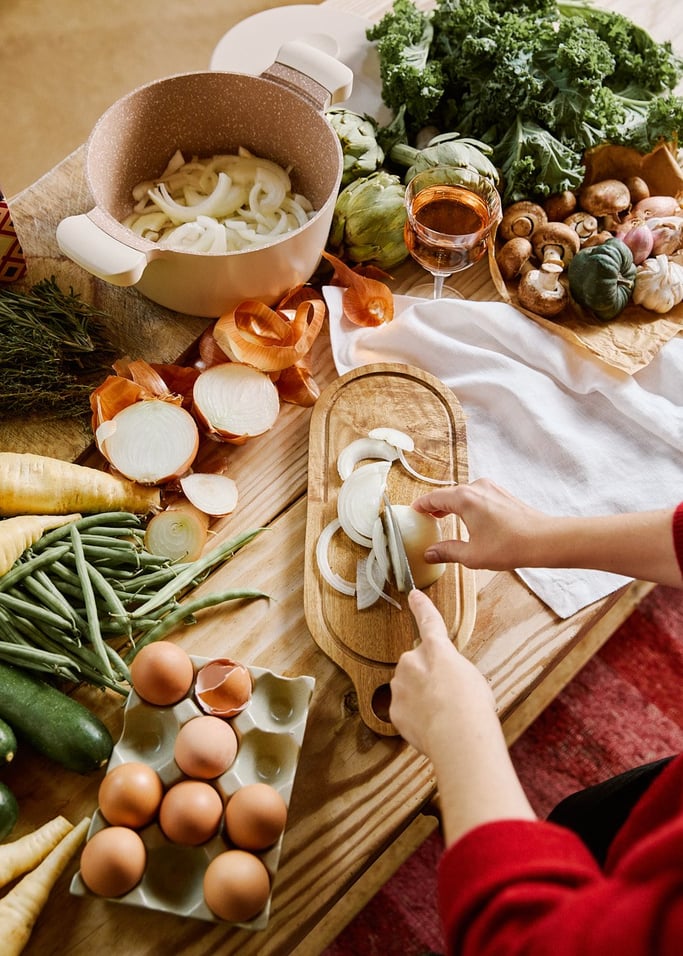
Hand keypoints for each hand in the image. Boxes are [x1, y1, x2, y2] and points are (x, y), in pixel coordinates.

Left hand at [390, 589, 536, 843]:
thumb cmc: (473, 706)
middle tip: (446, 697)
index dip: (421, 607)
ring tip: (441, 715)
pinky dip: (415, 718)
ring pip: (407, 687)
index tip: (413, 594)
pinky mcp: (394, 709)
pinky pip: (404, 710)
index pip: (429, 622)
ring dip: (420, 698)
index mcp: (437, 650)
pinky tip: (431, 727)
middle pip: (416, 665)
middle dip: (426, 677)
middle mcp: (412, 662)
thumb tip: (444, 680)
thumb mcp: (471, 677)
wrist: (458, 735)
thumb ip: (451, 670)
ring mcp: (400, 685)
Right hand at [412, 478, 551, 570]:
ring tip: (443, 519)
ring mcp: (491, 488)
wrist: (544, 540)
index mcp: (464, 498)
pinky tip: (467, 520)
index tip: (412, 513)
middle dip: (435, 506)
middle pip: (447, 494)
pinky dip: (466, 505)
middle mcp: (477, 487)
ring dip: (451, 506)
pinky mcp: (502, 494)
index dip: (420, 506)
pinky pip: (476, 496)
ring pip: (462, 494)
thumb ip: (447, 552)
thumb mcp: (472, 555)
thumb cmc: (510, 545)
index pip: (433, 498)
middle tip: (425, 519)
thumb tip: (430, 553)